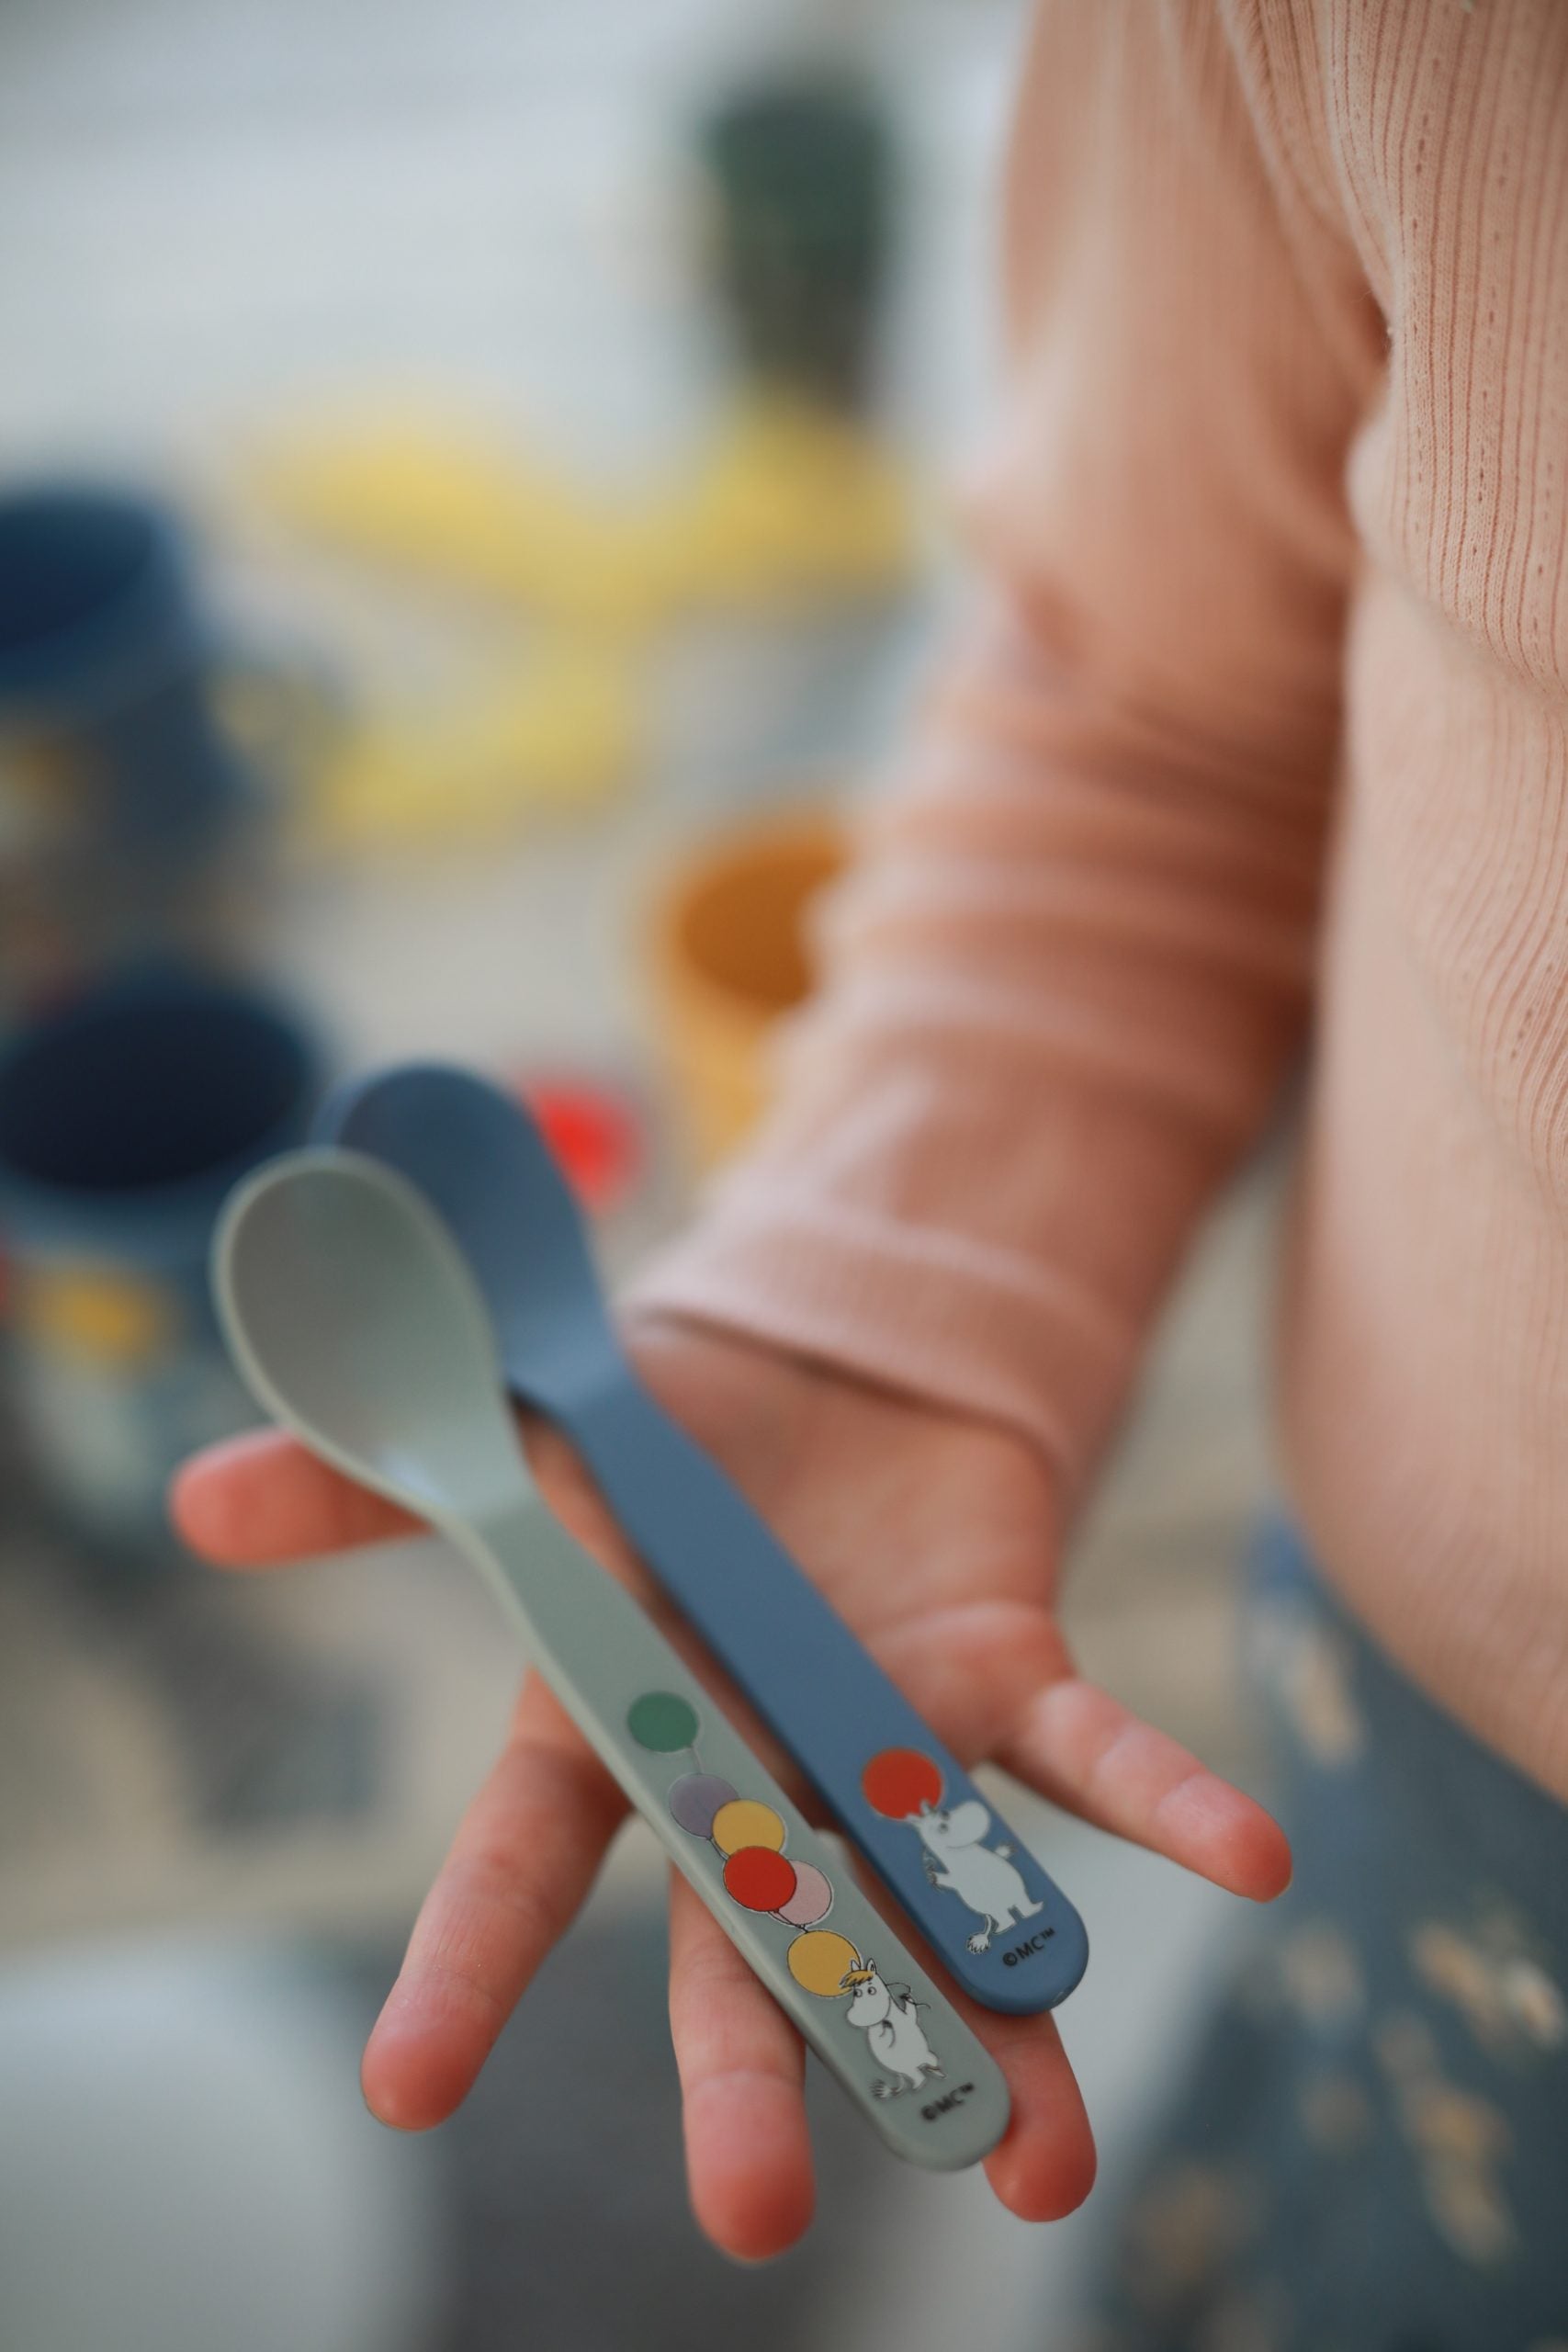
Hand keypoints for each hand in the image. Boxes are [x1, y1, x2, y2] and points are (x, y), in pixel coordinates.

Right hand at [171, 1319, 1289, 2259]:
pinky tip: (1250, 1861)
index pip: (521, 1860)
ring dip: (995, 2022)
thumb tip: (195, 1499)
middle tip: (762, 2213)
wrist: (818, 1364)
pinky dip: (1165, 1804)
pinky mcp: (995, 1674)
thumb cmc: (651, 1421)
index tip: (400, 2090)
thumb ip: (375, 1481)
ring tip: (1044, 2163)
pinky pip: (1089, 1754)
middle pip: (745, 1933)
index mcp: (612, 1721)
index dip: (465, 1965)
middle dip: (760, 2062)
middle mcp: (748, 1766)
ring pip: (930, 1899)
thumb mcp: (514, 1434)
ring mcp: (877, 1736)